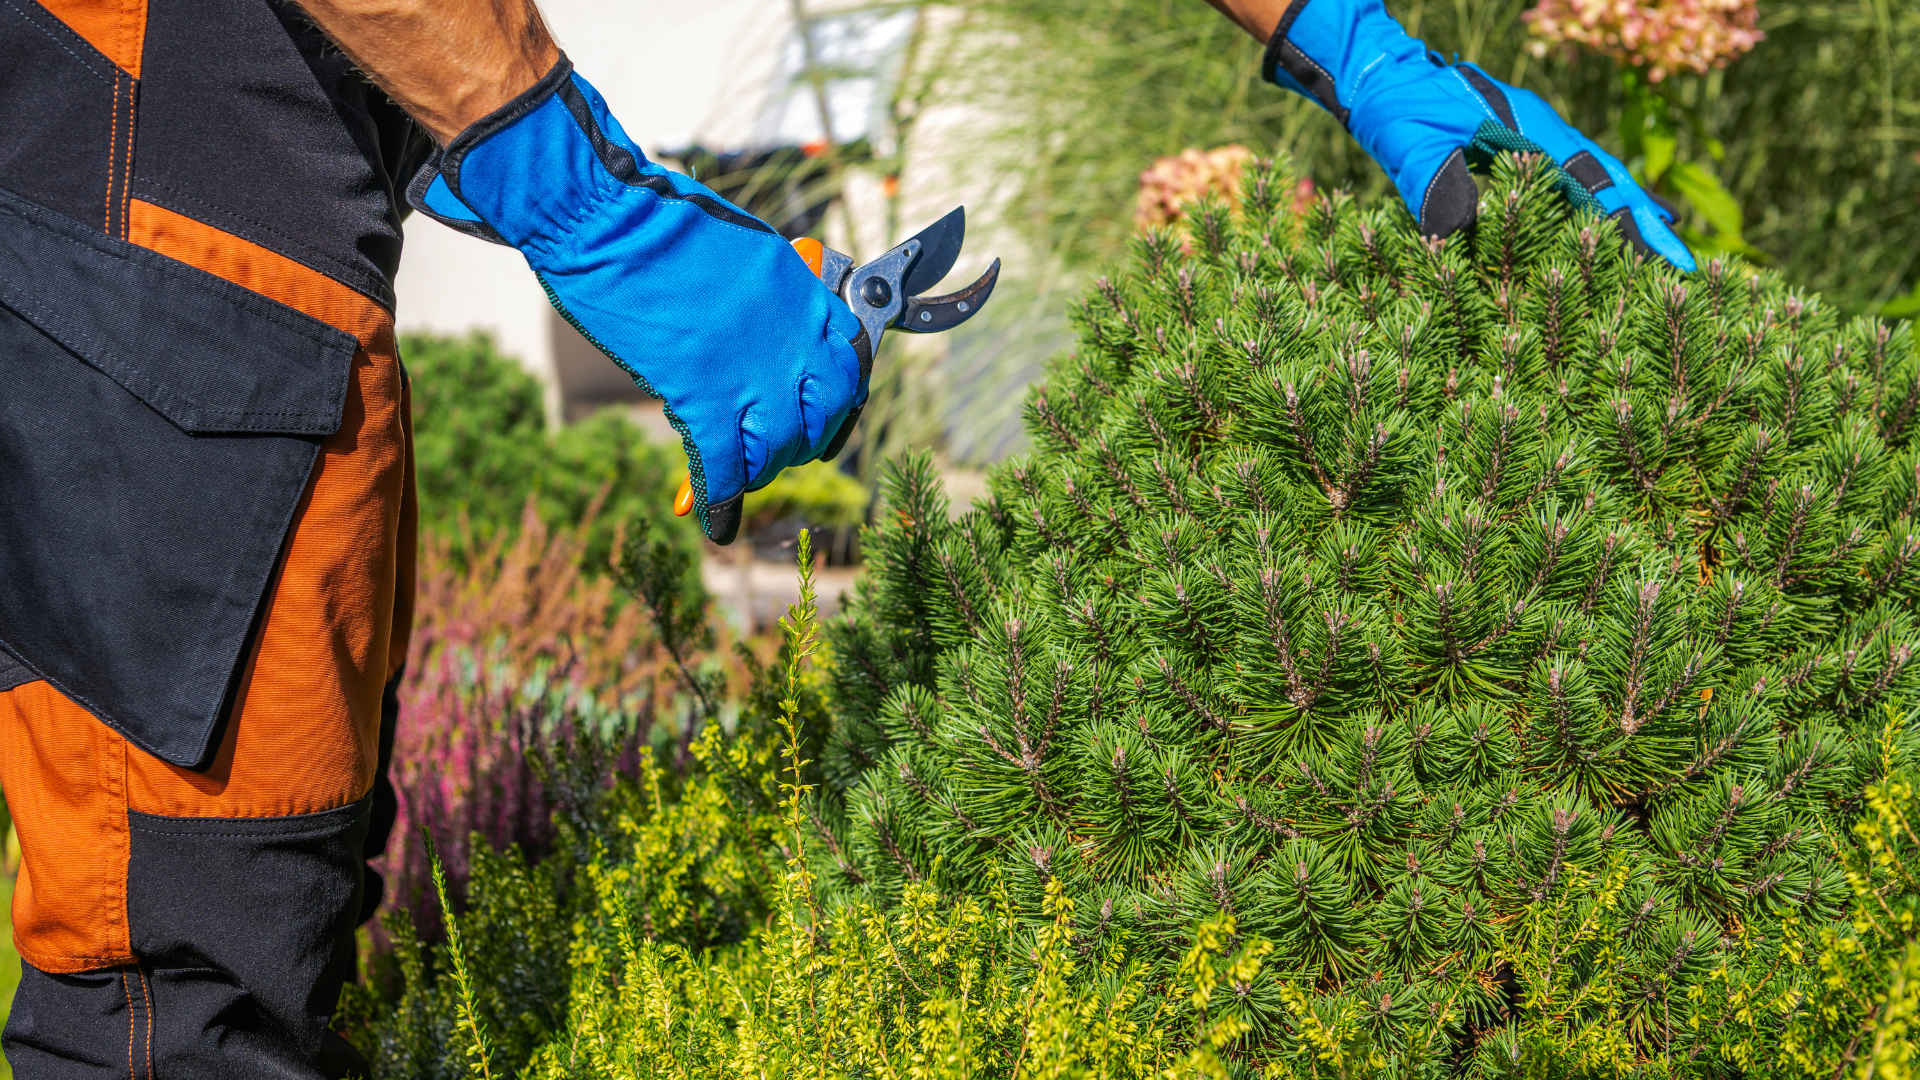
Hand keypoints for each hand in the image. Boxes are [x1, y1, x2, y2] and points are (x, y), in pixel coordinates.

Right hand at [409, 59, 868, 544]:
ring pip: (777, 448)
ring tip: (738, 476)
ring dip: (759, 471)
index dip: (837, 400)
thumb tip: (771, 334)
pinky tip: (714, 520)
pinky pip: (725, 466)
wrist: (604, 212)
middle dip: (803, 442)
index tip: (820, 414)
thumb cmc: (658, 218)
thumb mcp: (745, 248)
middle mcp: (793, 336)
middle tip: (775, 451)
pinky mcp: (703, 394)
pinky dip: (720, 500)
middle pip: (824, 416)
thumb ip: (771, 294)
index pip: (850, 364)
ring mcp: (752, 370)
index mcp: (805, 293)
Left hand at [1255, 0, 1694, 270]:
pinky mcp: (1517, 143)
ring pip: (1595, 176)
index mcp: (1530, 131)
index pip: (1595, 184)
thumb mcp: (1410, 145)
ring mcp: (1533, 136)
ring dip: (1628, 213)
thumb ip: (1435, 183)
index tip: (1671, 255)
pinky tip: (1604, 226)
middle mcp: (1543, 132)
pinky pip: (1569, 176)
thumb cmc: (1395, 107)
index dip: (1632, 224)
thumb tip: (1458, 234)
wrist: (1380, 73)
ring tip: (1663, 251)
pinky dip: (1595, 202)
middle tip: (1688, 268)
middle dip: (1648, 224)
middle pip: (1610, 180)